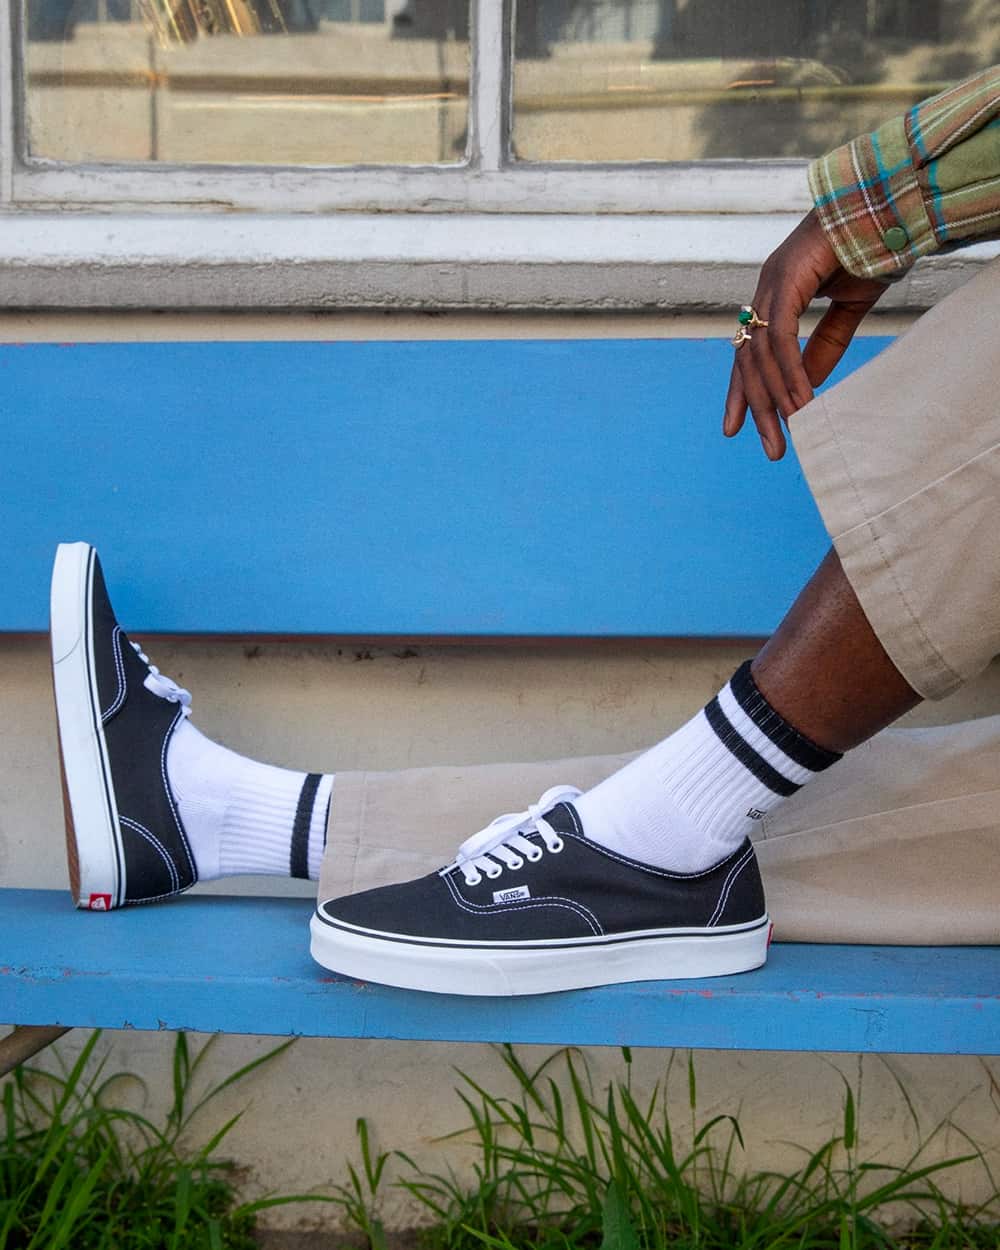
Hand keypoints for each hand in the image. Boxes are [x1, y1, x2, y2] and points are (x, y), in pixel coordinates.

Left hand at [723, 209, 887, 459]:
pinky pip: (782, 338)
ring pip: (763, 355)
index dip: (742, 392)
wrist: (886, 205)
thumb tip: (806, 384)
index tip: (737, 429)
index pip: (749, 353)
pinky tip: (800, 401)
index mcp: (774, 296)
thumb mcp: (846, 310)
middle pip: (749, 361)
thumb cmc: (869, 248)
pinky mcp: (786, 280)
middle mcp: (765, 291)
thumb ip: (824, 346)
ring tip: (791, 432)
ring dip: (775, 398)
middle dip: (757, 408)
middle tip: (771, 449)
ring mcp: (771, 283)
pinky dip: (791, 373)